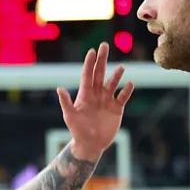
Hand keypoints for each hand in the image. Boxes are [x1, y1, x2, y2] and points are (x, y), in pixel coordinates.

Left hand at [59, 42, 134, 159]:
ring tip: (121, 68)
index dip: (89, 63)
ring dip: (116, 75)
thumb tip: (59, 89)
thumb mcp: (70, 116)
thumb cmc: (78, 131)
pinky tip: (130, 84)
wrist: (91, 144)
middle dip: (102, 60)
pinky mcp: (117, 108)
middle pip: (100, 74)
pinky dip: (127, 90)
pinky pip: (123, 97)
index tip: (92, 51)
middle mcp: (96, 94)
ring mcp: (107, 100)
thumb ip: (66, 102)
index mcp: (85, 94)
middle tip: (104, 45)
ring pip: (112, 84)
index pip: (87, 75)